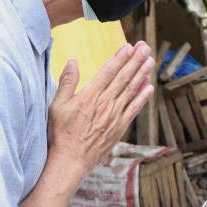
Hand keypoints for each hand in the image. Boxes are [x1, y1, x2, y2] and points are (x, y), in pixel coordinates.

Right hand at [48, 42, 154, 173]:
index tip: (129, 47)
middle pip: (124, 78)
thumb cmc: (61, 132)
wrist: (71, 159)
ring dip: (142, 74)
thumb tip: (72, 62)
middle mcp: (105, 103)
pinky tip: (149, 86)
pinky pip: (134, 108)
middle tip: (145, 47)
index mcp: (89, 96)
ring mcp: (115, 115)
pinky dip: (143, 97)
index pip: (108, 72)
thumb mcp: (57, 105)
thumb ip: (67, 82)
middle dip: (135, 61)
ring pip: (131, 90)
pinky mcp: (120, 126)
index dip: (120, 58)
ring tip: (150, 61)